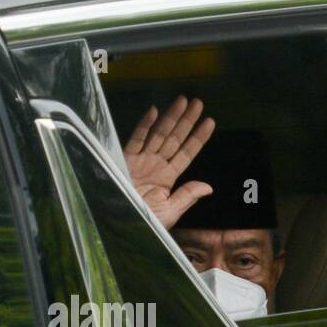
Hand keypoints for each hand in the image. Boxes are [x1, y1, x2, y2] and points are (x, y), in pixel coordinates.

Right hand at [123, 96, 214, 229]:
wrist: (117, 225)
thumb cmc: (141, 224)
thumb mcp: (169, 212)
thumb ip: (187, 196)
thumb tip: (208, 187)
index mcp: (167, 178)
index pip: (186, 154)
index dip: (198, 138)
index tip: (210, 122)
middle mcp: (155, 165)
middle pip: (175, 139)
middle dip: (186, 121)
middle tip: (199, 103)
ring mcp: (140, 161)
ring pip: (159, 134)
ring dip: (171, 118)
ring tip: (184, 101)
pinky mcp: (125, 159)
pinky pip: (136, 140)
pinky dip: (144, 126)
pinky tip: (155, 112)